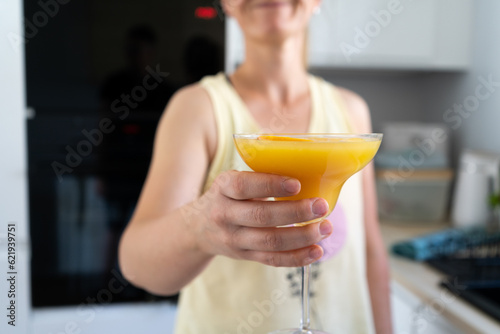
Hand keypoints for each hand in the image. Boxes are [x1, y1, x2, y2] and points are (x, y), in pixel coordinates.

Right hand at [190, 170, 332, 266]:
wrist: (199, 228)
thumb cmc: (228, 197)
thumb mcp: (233, 181)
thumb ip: (260, 177)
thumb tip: (308, 169)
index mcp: (223, 188)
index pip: (243, 186)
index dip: (271, 185)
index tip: (297, 184)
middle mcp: (225, 214)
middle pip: (261, 216)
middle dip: (295, 212)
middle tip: (321, 206)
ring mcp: (234, 238)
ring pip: (270, 241)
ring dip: (301, 236)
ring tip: (325, 228)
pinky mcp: (244, 255)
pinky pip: (272, 259)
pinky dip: (296, 257)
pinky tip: (316, 251)